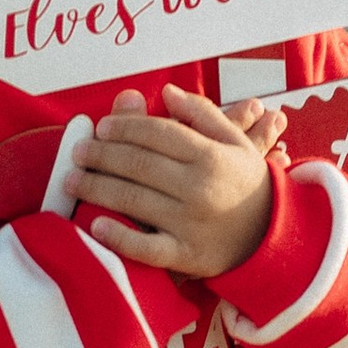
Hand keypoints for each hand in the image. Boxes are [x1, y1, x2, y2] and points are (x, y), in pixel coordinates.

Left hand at [70, 85, 280, 278]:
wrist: (275, 236)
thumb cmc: (248, 184)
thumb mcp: (235, 143)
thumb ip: (202, 114)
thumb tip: (165, 91)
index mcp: (211, 155)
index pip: (157, 133)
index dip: (124, 127)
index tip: (100, 126)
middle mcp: (200, 187)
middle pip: (138, 164)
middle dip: (101, 155)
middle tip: (77, 151)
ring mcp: (191, 224)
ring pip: (134, 201)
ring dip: (96, 187)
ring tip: (71, 179)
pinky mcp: (186, 255)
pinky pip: (147, 249)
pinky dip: (119, 237)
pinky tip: (95, 225)